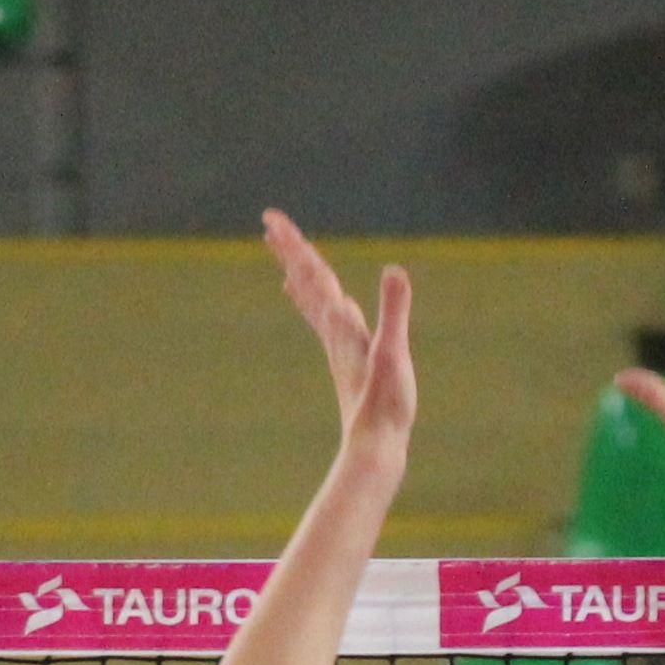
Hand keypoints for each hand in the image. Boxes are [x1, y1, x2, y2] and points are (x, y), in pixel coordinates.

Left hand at [263, 213, 414, 465]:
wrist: (373, 444)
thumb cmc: (384, 403)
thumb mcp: (393, 353)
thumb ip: (394, 311)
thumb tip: (393, 270)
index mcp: (340, 324)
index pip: (313, 274)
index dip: (295, 245)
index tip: (271, 220)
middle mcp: (333, 330)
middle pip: (306, 281)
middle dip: (291, 250)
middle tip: (269, 222)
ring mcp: (338, 343)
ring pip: (312, 299)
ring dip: (298, 273)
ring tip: (284, 254)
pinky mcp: (348, 355)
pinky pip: (325, 319)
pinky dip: (314, 302)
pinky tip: (319, 303)